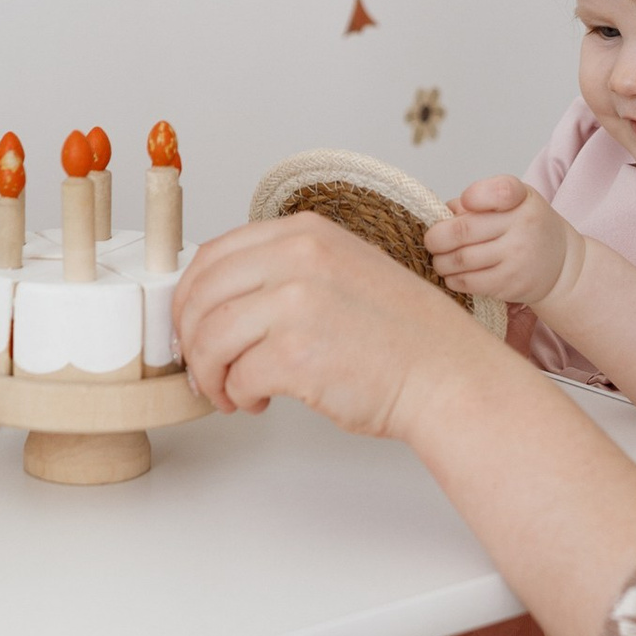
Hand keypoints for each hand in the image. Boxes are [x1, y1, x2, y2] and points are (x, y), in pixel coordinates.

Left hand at [174, 214, 491, 436]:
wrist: (446, 375)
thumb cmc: (401, 336)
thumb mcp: (343, 269)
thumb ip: (285, 271)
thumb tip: (221, 299)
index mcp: (306, 234)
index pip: (213, 255)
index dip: (189, 298)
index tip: (189, 325)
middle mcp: (298, 259)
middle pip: (201, 297)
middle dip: (190, 339)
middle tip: (201, 366)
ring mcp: (296, 305)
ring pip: (209, 339)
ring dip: (210, 374)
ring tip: (230, 391)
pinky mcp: (295, 355)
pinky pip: (236, 377)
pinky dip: (238, 395)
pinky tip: (258, 401)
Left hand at [426, 175, 572, 307]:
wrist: (562, 266)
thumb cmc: (529, 229)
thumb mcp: (515, 202)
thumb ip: (480, 200)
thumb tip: (441, 214)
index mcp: (522, 199)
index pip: (497, 191)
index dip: (472, 197)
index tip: (464, 204)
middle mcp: (523, 225)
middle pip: (462, 230)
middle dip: (436, 237)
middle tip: (431, 241)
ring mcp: (517, 256)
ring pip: (460, 259)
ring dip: (441, 261)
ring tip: (440, 260)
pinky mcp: (510, 283)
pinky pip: (468, 282)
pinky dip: (452, 279)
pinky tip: (453, 275)